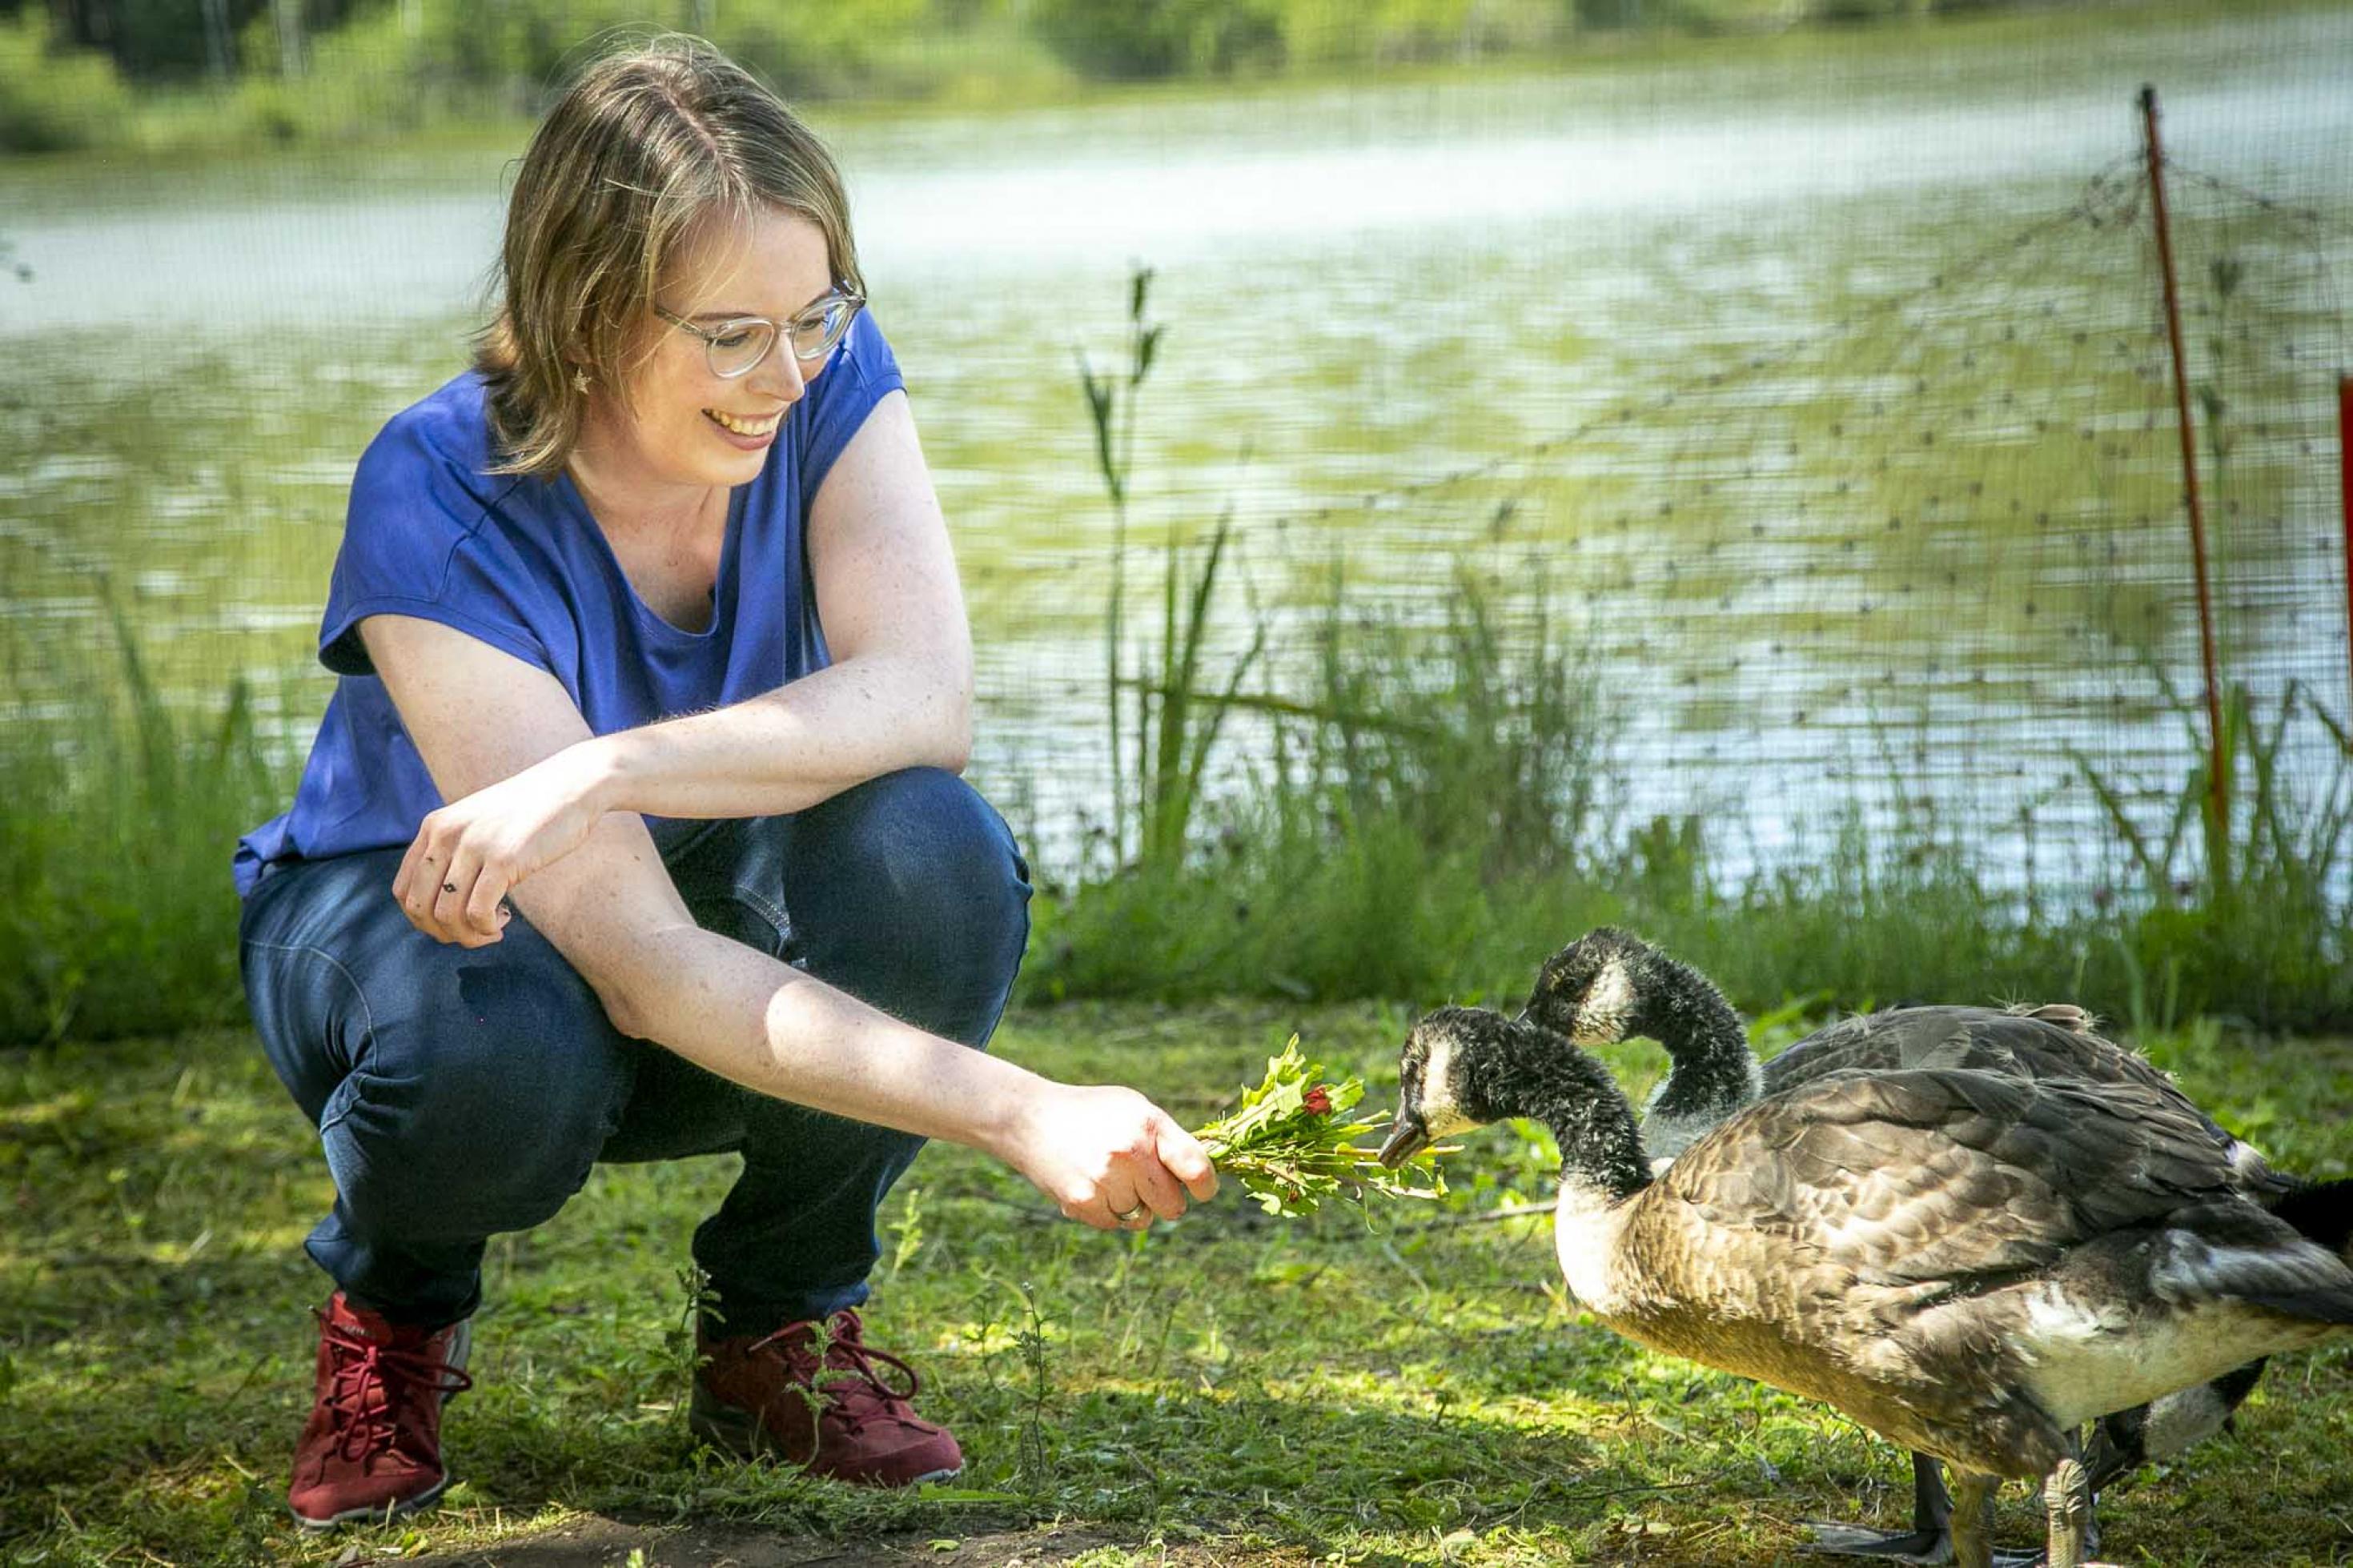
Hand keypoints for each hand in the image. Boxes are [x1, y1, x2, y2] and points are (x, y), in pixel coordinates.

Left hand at [390, 742, 608, 945]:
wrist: (572, 785)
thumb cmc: (531, 811)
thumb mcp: (478, 824)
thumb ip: (454, 851)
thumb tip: (443, 904)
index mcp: (434, 827)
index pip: (402, 891)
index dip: (423, 920)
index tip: (454, 923)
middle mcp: (446, 835)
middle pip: (419, 908)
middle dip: (444, 933)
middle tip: (474, 933)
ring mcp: (474, 846)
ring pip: (447, 915)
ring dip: (468, 935)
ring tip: (492, 929)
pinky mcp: (504, 859)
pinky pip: (478, 913)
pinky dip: (487, 929)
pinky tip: (503, 921)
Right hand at [996, 1083, 1219, 1230]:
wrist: (1031, 1118)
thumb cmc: (1094, 1114)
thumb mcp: (1135, 1110)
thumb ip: (1169, 1140)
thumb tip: (1204, 1176)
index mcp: (1149, 1125)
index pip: (1197, 1169)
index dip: (1205, 1186)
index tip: (1200, 1190)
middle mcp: (1130, 1152)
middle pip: (1173, 1205)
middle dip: (1164, 1199)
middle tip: (1142, 1180)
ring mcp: (1105, 1179)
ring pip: (1143, 1218)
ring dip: (1132, 1205)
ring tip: (1107, 1175)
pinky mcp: (1083, 1202)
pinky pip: (1114, 1225)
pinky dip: (1107, 1212)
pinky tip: (1090, 1185)